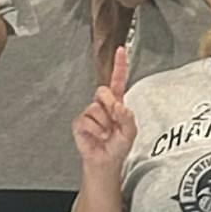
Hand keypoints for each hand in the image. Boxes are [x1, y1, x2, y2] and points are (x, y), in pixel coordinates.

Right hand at [71, 48, 136, 172]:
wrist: (106, 161)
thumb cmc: (118, 145)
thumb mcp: (131, 131)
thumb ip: (128, 117)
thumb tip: (119, 105)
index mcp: (117, 103)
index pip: (118, 81)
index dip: (119, 65)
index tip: (121, 50)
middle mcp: (102, 105)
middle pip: (103, 90)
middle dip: (110, 105)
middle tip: (114, 122)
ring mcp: (89, 113)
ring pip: (96, 108)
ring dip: (105, 124)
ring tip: (106, 134)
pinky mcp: (79, 122)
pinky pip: (87, 120)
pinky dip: (96, 131)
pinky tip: (98, 137)